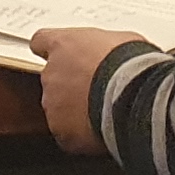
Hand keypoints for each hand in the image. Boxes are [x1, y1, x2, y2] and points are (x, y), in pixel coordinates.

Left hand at [29, 28, 143, 154]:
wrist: (133, 96)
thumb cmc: (129, 65)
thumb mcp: (123, 41)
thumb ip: (106, 47)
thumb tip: (117, 54)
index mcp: (63, 45)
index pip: (41, 41)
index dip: (51, 49)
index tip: (60, 54)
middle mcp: (51, 74)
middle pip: (53, 79)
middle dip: (71, 84)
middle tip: (96, 88)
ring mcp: (53, 104)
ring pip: (59, 108)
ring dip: (75, 110)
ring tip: (102, 111)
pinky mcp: (61, 131)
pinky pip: (67, 134)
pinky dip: (81, 134)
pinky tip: (101, 130)